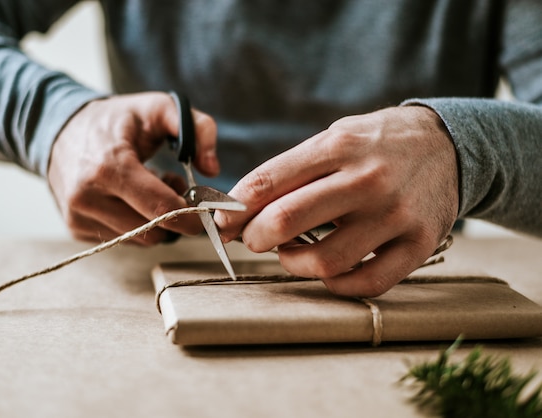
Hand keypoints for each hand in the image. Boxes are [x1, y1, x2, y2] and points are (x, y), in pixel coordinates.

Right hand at [47, 92, 218, 243]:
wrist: (60, 128)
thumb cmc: (117, 119)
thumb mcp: (159, 107)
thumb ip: (198, 128)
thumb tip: (212, 169)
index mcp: (109, 166)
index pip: (160, 208)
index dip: (191, 215)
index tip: (206, 211)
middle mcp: (87, 196)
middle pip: (153, 231)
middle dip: (174, 216)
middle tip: (173, 186)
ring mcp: (78, 215)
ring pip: (139, 240)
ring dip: (154, 221)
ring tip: (148, 189)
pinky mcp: (75, 228)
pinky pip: (122, 239)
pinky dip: (135, 224)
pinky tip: (129, 198)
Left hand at [215, 106, 458, 296]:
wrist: (448, 145)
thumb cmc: (377, 144)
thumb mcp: (335, 138)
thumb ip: (292, 172)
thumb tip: (242, 209)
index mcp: (340, 146)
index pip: (269, 181)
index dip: (235, 208)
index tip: (223, 221)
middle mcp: (368, 180)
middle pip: (287, 220)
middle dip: (254, 236)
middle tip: (252, 239)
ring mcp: (396, 214)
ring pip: (324, 260)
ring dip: (292, 263)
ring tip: (291, 251)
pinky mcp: (419, 244)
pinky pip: (367, 283)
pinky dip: (336, 285)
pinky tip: (327, 270)